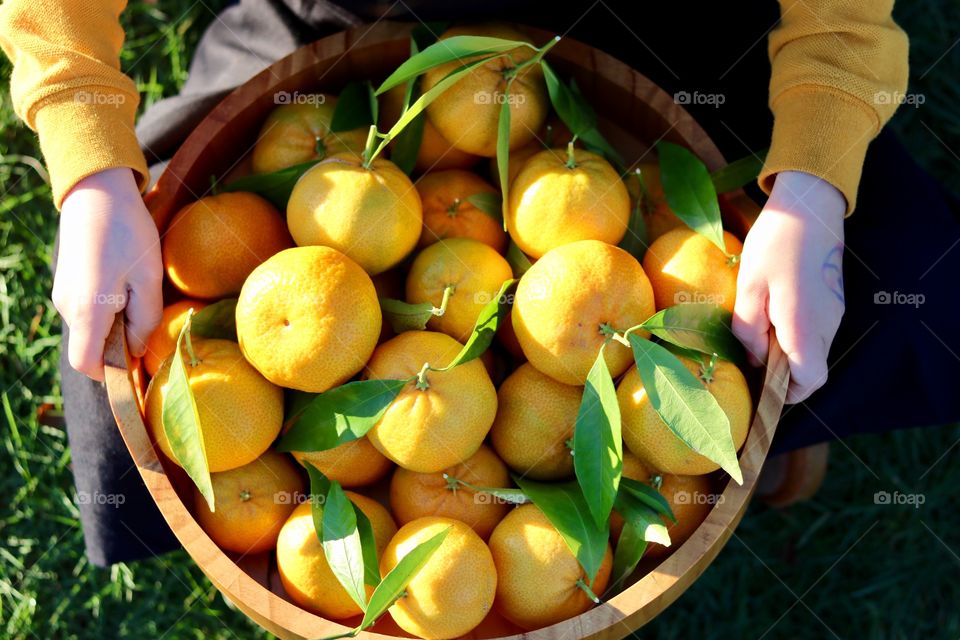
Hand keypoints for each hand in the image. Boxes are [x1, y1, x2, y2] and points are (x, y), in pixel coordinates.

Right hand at [53, 168, 162, 380]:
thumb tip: (137, 351)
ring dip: (116, 324)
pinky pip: (88, 310)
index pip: (88, 364)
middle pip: (91, 347)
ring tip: (139, 292)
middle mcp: (67, 307)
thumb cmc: (128, 233)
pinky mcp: (67, 283)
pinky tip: (126, 283)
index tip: (138, 365)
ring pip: (91, 328)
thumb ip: (145, 321)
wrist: (97, 191)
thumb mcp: (149, 279)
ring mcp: (63, 294)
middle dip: (120, 346)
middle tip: (148, 320)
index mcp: (87, 311)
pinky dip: (107, 309)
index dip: (113, 373)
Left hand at [733, 170, 845, 403]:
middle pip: (812, 368)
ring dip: (787, 351)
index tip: (761, 388)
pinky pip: (815, 329)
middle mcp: (826, 325)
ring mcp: (834, 311)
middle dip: (783, 373)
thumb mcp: (748, 287)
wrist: (810, 203)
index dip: (786, 393)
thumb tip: (755, 359)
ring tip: (756, 332)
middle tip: (751, 358)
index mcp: (804, 328)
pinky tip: (771, 313)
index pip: (808, 381)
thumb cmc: (774, 243)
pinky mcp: (833, 297)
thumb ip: (748, 329)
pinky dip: (795, 333)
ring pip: (813, 349)